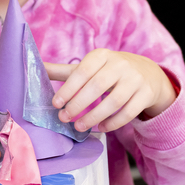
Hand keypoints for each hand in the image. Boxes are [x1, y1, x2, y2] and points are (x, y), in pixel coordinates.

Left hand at [45, 50, 176, 132]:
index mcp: (102, 55)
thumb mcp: (89, 67)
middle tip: (64, 118)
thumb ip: (64, 71)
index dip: (68, 89)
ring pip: (113, 102)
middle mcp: (120, 64)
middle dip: (78, 105)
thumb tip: (36, 67)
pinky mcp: (146, 94)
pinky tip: (101, 128)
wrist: (147, 73)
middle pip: (97, 87)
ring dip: (94, 117)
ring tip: (79, 127)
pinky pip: (129, 112)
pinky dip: (113, 123)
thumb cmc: (109, 71)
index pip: (82, 71)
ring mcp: (135, 79)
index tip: (56, 104)